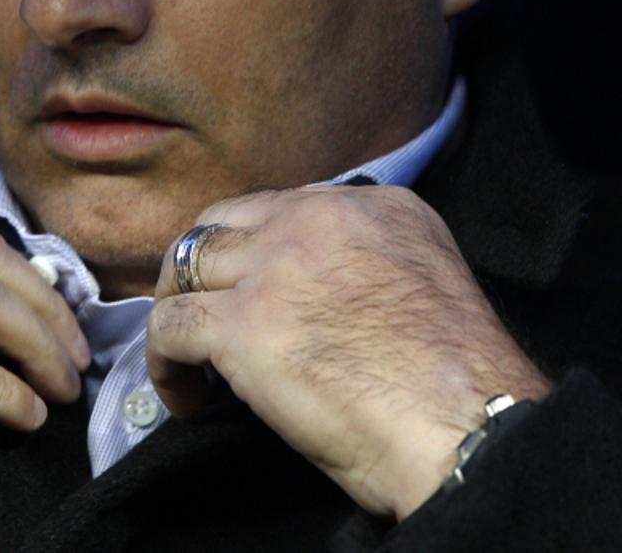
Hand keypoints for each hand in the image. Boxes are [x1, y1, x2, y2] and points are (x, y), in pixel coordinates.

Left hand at [145, 186, 549, 519]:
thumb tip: (315, 294)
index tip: (250, 289)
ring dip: (175, 308)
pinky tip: (186, 398)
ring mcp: (274, 265)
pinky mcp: (241, 320)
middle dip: (200, 267)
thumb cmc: (461, 383)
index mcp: (375, 206)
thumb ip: (369, 263)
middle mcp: (318, 218)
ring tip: (184, 356)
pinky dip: (164, 363)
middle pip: (221, 221)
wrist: (469, 426)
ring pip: (185, 264)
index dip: (253, 249)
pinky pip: (171, 325)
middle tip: (198, 311)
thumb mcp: (424, 280)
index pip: (281, 207)